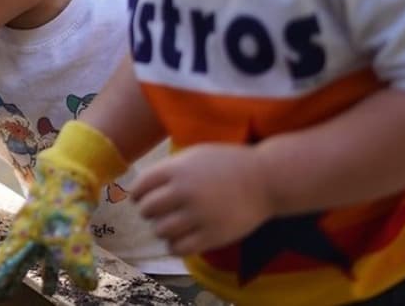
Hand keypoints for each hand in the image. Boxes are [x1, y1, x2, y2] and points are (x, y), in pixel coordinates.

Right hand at [0, 122, 125, 303]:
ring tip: (47, 292)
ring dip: (39, 274)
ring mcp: (43, 228)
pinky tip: (75, 272)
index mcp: (23, 234)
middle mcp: (29, 233)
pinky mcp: (58, 224)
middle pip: (14, 262)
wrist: (70, 169)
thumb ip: (76, 261)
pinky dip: (62, 262)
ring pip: (37, 257)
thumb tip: (88, 286)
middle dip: (7, 280)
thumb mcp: (69, 232)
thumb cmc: (62, 198)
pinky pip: (56, 250)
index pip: (4, 263)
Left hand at [132, 143, 273, 255]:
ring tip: (170, 225)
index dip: (138, 194)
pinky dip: (174, 245)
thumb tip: (143, 186)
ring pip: (160, 231)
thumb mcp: (195, 156)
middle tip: (158, 212)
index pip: (141, 186)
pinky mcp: (212, 235)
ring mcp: (198, 215)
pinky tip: (180, 239)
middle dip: (149, 212)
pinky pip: (179, 248)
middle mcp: (184, 192)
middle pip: (147, 210)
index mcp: (177, 170)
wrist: (266, 179)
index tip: (141, 199)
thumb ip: (170, 169)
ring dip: (161, 229)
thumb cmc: (228, 164)